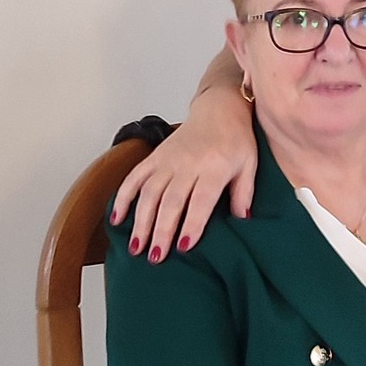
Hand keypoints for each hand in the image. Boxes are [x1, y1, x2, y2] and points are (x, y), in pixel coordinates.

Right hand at [110, 85, 257, 262]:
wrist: (219, 108)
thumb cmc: (237, 139)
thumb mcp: (249, 165)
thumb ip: (244, 193)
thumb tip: (242, 221)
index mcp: (214, 167)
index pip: (201, 200)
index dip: (192, 225)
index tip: (184, 248)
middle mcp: (188, 164)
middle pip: (171, 201)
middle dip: (161, 231)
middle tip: (155, 257)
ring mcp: (168, 160)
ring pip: (149, 193)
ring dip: (141, 221)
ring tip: (137, 248)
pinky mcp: (155, 157)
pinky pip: (134, 178)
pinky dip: (122, 198)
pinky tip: (116, 219)